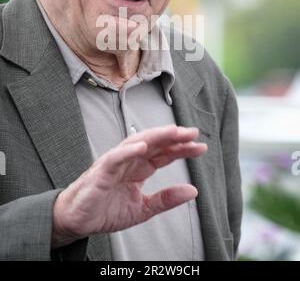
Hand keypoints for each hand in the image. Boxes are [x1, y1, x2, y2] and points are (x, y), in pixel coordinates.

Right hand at [52, 124, 206, 247]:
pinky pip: (115, 158)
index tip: (200, 147)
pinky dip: (128, 151)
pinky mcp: (101, 171)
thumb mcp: (142, 209)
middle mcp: (129, 161)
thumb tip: (192, 191)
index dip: (181, 149)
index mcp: (139, 168)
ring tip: (173, 132)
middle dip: (174, 137)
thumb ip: (165, 199)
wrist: (78, 220)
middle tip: (193, 133)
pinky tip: (143, 147)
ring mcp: (115, 163)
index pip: (164, 154)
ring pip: (137, 144)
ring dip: (156, 136)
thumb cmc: (105, 210)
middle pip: (154, 144)